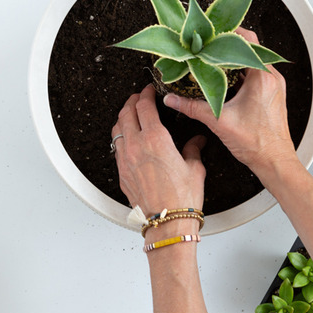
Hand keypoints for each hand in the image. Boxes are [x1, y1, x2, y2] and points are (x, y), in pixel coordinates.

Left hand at [111, 84, 206, 216]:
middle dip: (132, 101)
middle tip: (138, 98)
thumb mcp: (194, 168)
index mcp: (155, 139)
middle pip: (126, 112)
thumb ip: (193, 149)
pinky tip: (127, 138)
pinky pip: (116, 147)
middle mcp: (136, 146)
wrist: (167, 222)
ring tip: (130, 114)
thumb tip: (197, 142)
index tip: (149, 90)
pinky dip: (120, 136)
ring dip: (123, 117)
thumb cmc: (181, 199)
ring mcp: (125, 159)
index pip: (144, 106)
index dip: (146, 94)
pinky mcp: (121, 173)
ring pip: (117, 128)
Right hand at [162, 28, 299, 177]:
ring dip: (233, 61)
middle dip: (226, 46)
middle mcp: (271, 78)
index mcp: (263, 78)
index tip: (212, 32)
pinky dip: (239, 73)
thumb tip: (172, 99)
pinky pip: (255, 75)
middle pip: (248, 50)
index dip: (229, 32)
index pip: (248, 40)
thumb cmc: (257, 144)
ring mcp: (273, 86)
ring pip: (251, 63)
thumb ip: (192, 107)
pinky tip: (224, 80)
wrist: (274, 162)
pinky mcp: (271, 95)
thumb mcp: (219, 121)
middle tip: (207, 46)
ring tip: (212, 61)